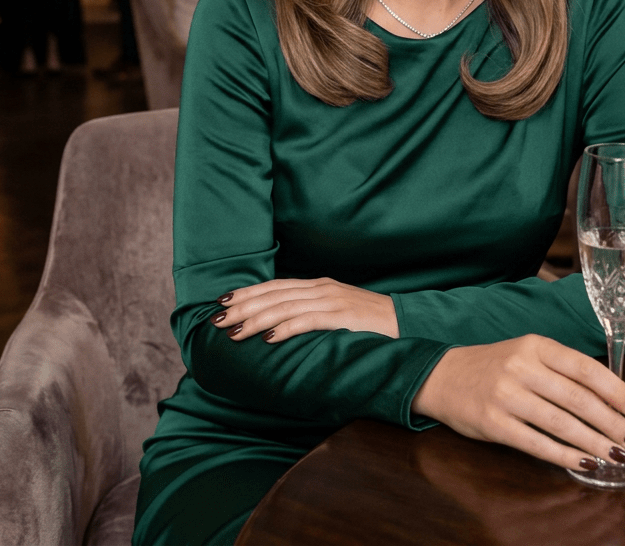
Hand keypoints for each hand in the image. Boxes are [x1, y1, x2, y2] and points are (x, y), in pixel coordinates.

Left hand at [209, 277, 399, 342]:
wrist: (407, 325)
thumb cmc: (371, 325)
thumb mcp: (338, 313)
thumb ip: (313, 314)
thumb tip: (281, 327)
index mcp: (319, 286)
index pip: (276, 286)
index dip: (248, 292)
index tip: (223, 301)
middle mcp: (322, 289)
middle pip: (274, 294)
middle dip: (243, 307)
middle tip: (216, 319)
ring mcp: (332, 301)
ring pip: (284, 307)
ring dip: (255, 320)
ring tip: (233, 332)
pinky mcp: (342, 317)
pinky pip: (307, 321)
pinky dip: (285, 328)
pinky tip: (267, 338)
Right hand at [411, 335, 624, 472]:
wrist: (442, 376)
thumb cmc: (493, 366)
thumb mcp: (526, 354)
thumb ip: (560, 370)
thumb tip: (607, 399)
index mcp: (535, 345)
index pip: (585, 367)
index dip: (616, 389)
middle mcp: (521, 367)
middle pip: (577, 398)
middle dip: (611, 422)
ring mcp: (506, 395)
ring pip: (561, 423)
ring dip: (595, 443)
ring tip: (616, 455)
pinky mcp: (494, 423)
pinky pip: (538, 443)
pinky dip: (565, 456)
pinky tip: (585, 462)